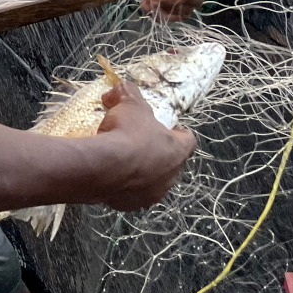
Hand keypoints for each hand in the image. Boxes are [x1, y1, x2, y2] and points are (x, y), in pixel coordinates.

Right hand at [93, 81, 195, 210]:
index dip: (179, 133)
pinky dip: (124, 187)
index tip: (169, 128)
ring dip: (141, 173)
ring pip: (151, 182)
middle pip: (169, 163)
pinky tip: (110, 176)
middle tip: (138, 143)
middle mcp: (170, 175)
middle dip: (156, 153)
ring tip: (122, 162)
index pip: (188, 140)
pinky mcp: (132, 205)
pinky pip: (131, 195)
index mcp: (177, 150)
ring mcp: (152, 193)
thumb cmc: (126, 133)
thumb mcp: (129, 103)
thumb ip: (128, 92)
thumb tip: (119, 88)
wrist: (104, 167)